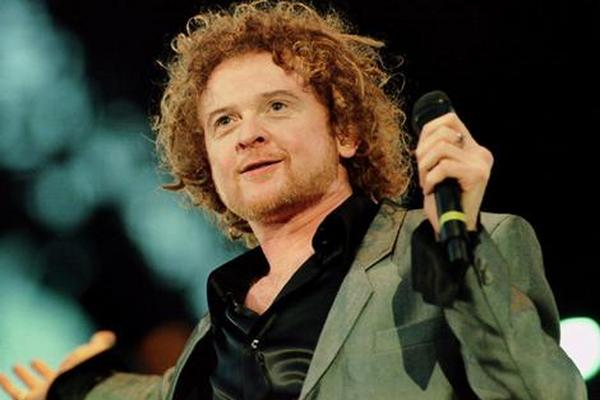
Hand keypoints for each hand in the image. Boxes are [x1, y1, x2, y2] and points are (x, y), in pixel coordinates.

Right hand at [0, 331, 115, 399]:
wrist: (75, 388)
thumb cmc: (85, 369)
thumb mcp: (94, 352)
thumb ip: (101, 343)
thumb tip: (107, 335)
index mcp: (67, 380)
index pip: (53, 376)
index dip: (42, 369)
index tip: (33, 360)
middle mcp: (54, 390)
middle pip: (38, 384)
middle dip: (29, 375)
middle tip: (20, 365)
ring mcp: (42, 396)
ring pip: (26, 390)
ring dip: (18, 379)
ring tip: (12, 368)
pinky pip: (16, 395)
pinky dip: (6, 385)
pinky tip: (0, 376)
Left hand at [414, 113, 493, 233]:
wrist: (452, 226)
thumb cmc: (443, 199)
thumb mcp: (437, 168)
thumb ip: (436, 149)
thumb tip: (425, 132)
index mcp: (472, 148)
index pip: (451, 120)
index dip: (429, 131)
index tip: (422, 151)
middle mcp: (480, 153)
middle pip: (443, 133)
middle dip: (424, 152)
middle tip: (423, 172)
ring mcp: (480, 163)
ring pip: (442, 148)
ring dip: (425, 166)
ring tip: (426, 181)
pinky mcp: (477, 175)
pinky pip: (444, 167)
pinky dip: (430, 179)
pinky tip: (430, 190)